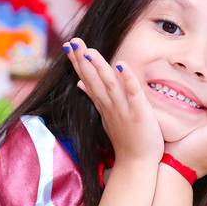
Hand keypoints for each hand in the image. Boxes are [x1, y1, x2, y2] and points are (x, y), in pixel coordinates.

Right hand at [64, 38, 163, 163]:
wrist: (136, 164)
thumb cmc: (125, 140)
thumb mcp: (105, 116)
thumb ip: (95, 98)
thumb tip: (80, 84)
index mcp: (103, 104)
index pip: (87, 79)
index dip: (77, 62)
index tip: (68, 45)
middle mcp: (110, 105)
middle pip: (93, 79)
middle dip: (82, 60)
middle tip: (73, 41)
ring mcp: (123, 109)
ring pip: (109, 84)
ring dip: (99, 67)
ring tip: (89, 51)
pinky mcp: (139, 113)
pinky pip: (133, 94)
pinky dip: (128, 80)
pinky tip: (122, 65)